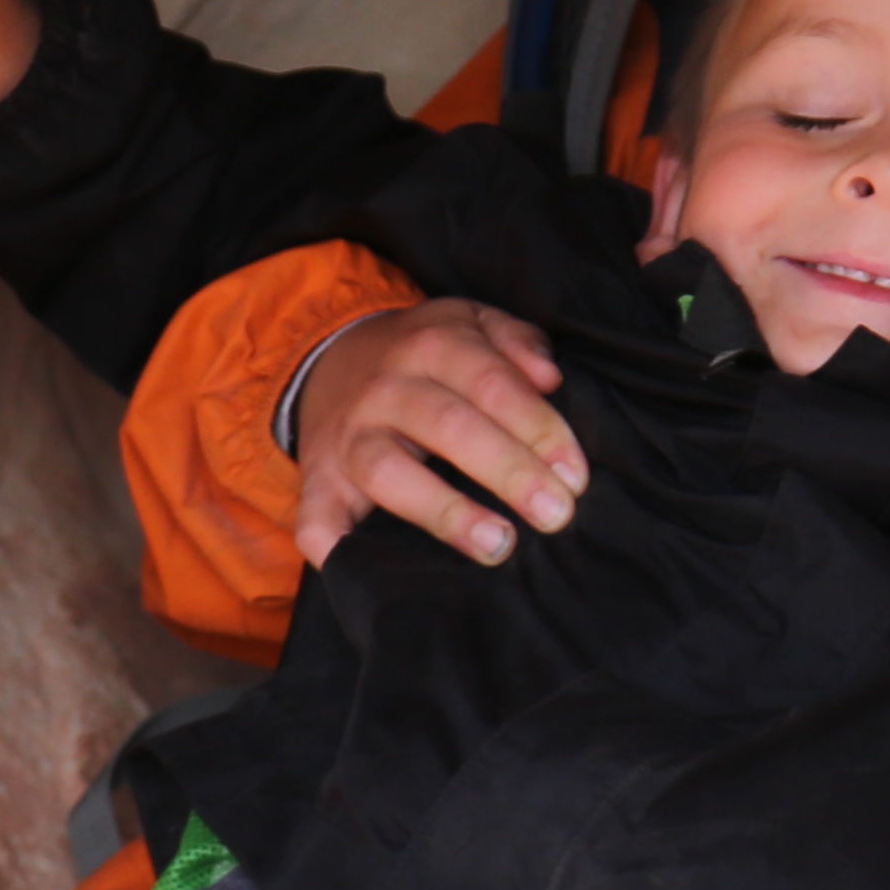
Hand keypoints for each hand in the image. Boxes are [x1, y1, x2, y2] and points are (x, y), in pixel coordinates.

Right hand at [293, 298, 580, 566]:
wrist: (331, 359)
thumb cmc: (426, 357)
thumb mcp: (470, 324)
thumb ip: (515, 341)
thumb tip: (549, 376)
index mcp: (431, 345)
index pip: (492, 384)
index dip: (538, 429)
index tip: (574, 476)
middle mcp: (386, 389)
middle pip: (449, 427)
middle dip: (509, 471)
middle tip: (556, 514)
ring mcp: (348, 437)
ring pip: (390, 472)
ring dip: (445, 512)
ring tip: (498, 545)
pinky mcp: (319, 478)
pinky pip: (315, 515)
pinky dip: (328, 542)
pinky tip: (357, 565)